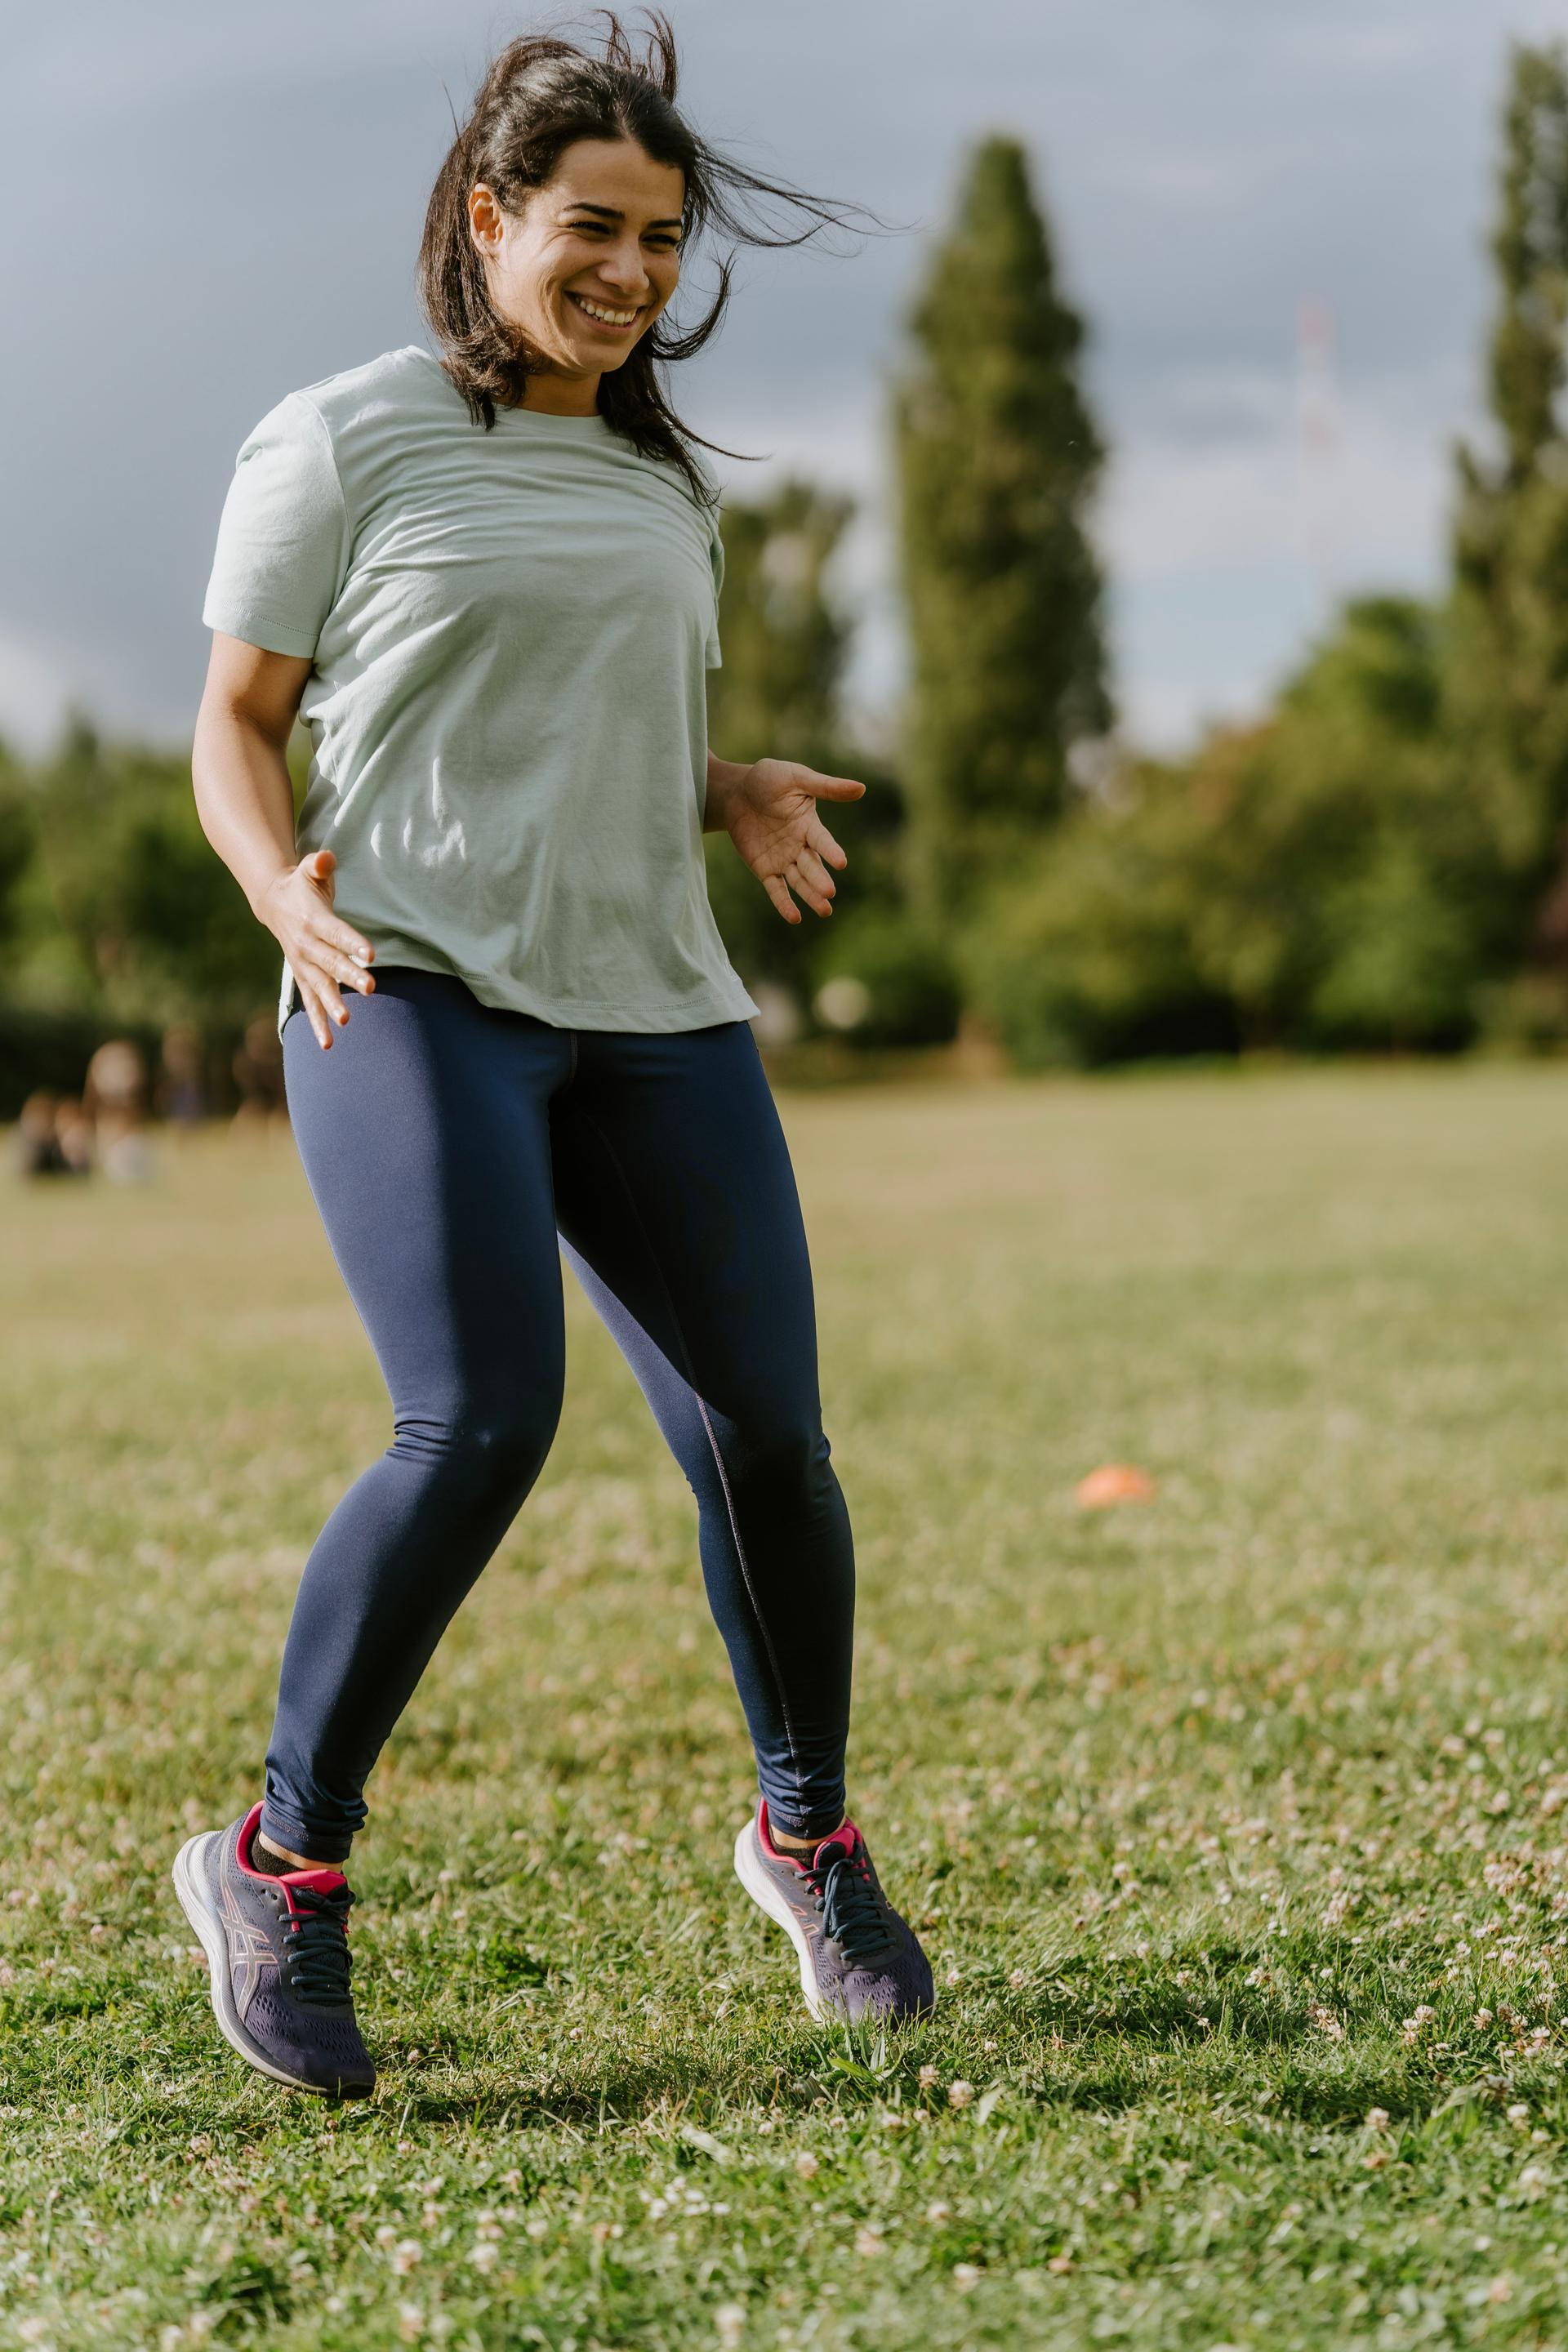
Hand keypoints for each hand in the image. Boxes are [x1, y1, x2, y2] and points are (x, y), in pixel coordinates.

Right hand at [257, 849, 374, 1050]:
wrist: (273, 902)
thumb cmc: (302, 885)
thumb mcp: (309, 870)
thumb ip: (319, 865)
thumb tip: (326, 858)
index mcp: (312, 920)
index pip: (336, 932)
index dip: (352, 942)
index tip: (371, 954)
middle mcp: (306, 945)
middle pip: (331, 963)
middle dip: (349, 976)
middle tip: (371, 988)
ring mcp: (303, 964)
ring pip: (319, 987)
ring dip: (332, 1005)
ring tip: (347, 1021)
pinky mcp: (303, 977)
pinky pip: (310, 1003)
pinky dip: (318, 1023)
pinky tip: (329, 1044)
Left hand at [721, 757, 865, 922]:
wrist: (735, 792)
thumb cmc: (768, 779)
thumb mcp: (796, 777)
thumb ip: (826, 787)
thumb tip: (861, 788)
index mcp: (810, 825)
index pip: (822, 841)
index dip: (831, 851)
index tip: (841, 862)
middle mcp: (800, 845)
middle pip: (812, 866)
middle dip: (819, 879)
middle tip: (829, 893)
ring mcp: (783, 859)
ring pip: (799, 881)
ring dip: (810, 896)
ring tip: (824, 910)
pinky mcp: (765, 869)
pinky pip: (776, 889)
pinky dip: (784, 903)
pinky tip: (794, 918)